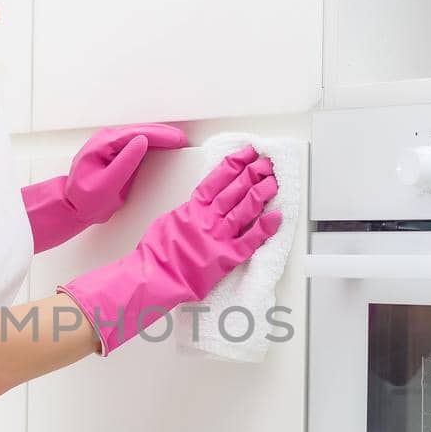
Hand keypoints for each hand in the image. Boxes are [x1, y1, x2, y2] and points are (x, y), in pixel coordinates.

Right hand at [57, 144, 281, 355]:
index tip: (248, 154)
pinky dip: (264, 229)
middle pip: (235, 190)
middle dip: (253, 174)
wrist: (153, 277)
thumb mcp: (168, 222)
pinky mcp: (227, 258)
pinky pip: (250, 241)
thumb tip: (196, 207)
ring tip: (274, 182)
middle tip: (266, 164)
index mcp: (192, 208)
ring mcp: (218, 237)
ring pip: (245, 210)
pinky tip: (277, 217)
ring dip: (261, 194)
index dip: (235, 164)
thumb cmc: (156, 254)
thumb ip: (187, 213)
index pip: (218, 180)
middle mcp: (208, 219)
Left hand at [63, 123, 187, 224]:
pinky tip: (162, 145)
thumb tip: (142, 141)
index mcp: (103, 144)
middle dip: (162, 134)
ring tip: (176, 140)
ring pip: (138, 135)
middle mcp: (106, 140)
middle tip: (181, 139)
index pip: (137, 134)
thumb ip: (125, 162)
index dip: (160, 135)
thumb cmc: (86, 199)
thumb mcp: (107, 183)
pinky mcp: (114, 153)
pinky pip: (134, 143)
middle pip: (140, 131)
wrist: (73, 207)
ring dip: (158, 137)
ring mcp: (109, 145)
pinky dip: (150, 144)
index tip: (177, 139)